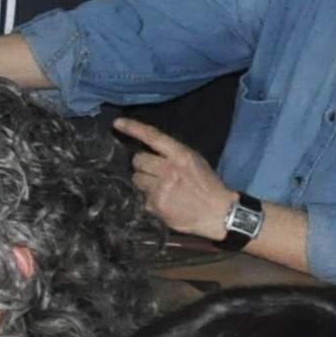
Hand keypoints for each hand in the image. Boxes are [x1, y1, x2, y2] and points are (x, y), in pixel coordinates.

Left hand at [112, 118, 233, 239]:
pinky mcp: (156, 205)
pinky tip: (163, 202)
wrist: (218, 213)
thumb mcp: (194, 161)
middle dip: (142, 165)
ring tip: (159, 188)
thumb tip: (151, 151)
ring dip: (143, 182)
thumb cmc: (207, 185)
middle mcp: (168, 169)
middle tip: (153, 172)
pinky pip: (142, 198)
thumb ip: (173, 155)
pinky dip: (149, 200)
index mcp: (181, 155)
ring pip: (136, 179)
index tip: (118, 123)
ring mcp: (160, 188)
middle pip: (138, 160)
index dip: (133, 128)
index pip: (153, 137)